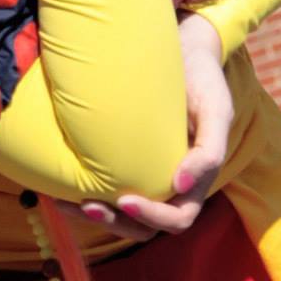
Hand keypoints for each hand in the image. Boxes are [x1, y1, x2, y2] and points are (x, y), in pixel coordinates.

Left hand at [78, 11, 231, 238]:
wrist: (185, 53)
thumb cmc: (204, 81)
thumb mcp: (217, 110)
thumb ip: (209, 150)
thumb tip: (181, 184)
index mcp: (196, 181)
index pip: (178, 218)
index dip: (152, 217)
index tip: (125, 199)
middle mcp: (172, 186)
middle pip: (145, 226)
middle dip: (116, 222)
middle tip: (87, 205)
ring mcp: (149, 176)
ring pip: (124, 216)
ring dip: (97, 216)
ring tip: (67, 204)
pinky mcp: (128, 162)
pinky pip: (110, 189)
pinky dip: (88, 194)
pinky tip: (63, 188)